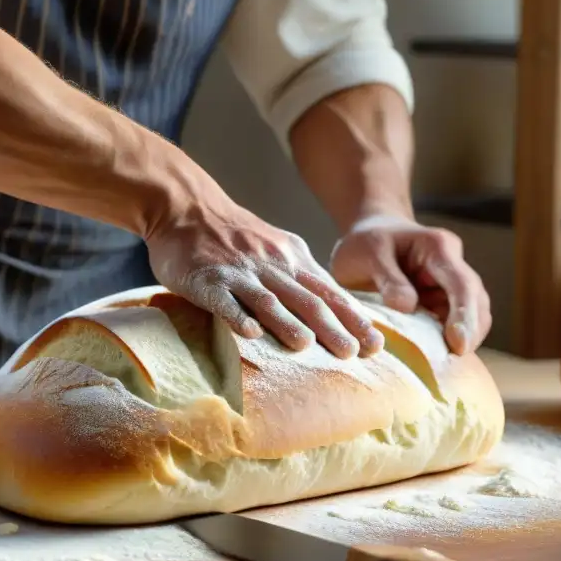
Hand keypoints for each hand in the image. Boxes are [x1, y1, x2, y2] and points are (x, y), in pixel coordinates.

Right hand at [144, 202, 384, 357]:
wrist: (185, 206)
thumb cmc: (232, 234)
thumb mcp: (276, 246)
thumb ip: (300, 274)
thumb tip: (333, 309)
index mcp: (292, 257)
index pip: (330, 292)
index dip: (353, 318)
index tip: (375, 344)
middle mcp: (272, 264)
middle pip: (307, 299)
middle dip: (332, 327)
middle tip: (353, 353)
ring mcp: (239, 272)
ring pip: (269, 299)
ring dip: (288, 323)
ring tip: (307, 346)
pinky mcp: (208, 280)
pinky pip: (226, 300)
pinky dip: (239, 317)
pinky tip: (250, 334)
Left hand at [328, 215, 490, 354]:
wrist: (368, 235)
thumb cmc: (366, 242)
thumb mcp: (368, 253)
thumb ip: (387, 278)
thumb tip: (407, 306)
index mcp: (438, 248)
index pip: (462, 284)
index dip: (464, 315)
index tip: (458, 344)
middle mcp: (453, 266)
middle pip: (476, 302)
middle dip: (471, 332)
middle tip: (454, 361)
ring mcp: (451, 286)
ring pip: (473, 315)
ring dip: (465, 339)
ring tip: (447, 364)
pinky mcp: (443, 303)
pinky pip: (455, 324)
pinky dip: (452, 341)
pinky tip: (440, 359)